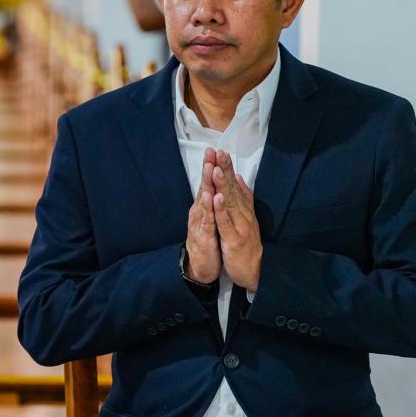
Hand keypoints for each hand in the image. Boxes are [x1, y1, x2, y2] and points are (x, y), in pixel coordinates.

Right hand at [184, 147, 221, 284]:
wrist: (200, 267)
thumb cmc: (208, 241)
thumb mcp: (212, 220)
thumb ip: (213, 203)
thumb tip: (216, 187)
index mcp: (204, 208)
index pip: (208, 183)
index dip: (211, 167)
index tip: (215, 149)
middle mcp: (199, 212)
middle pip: (203, 187)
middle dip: (207, 169)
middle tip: (209, 152)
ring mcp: (200, 223)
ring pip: (203, 201)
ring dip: (207, 184)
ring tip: (210, 168)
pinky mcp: (202, 235)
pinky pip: (206, 220)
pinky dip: (209, 208)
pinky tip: (211, 197)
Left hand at [211, 150, 262, 291]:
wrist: (255, 272)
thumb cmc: (247, 245)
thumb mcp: (247, 219)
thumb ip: (244, 199)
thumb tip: (240, 178)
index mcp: (244, 210)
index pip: (235, 185)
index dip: (228, 168)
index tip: (221, 151)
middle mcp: (244, 215)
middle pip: (233, 189)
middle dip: (226, 170)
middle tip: (220, 152)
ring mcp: (240, 227)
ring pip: (230, 203)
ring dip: (223, 186)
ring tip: (217, 169)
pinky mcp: (234, 240)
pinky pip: (226, 223)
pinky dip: (221, 210)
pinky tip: (216, 198)